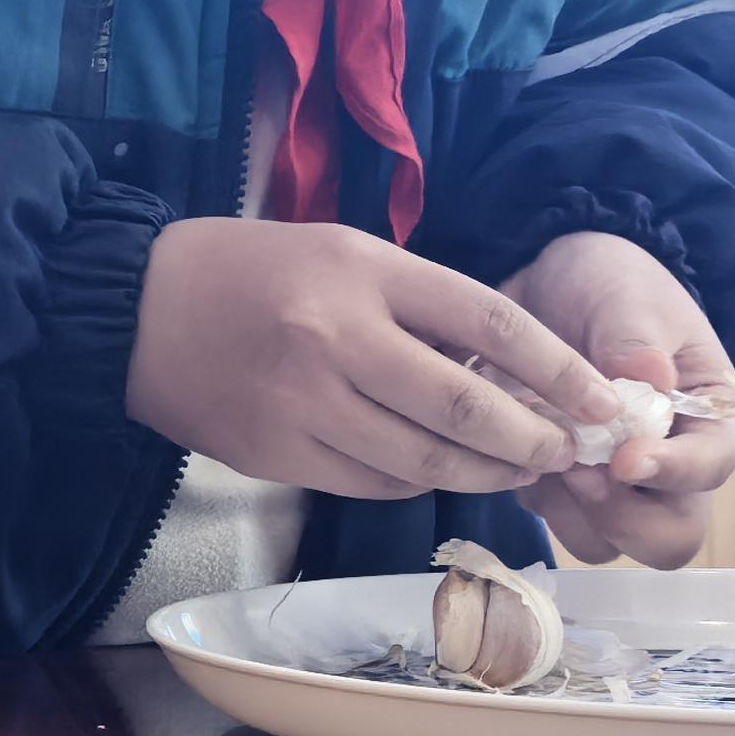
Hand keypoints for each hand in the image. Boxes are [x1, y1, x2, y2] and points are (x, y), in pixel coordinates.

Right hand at [127, 217, 617, 501]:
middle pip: (465, 406)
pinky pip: (373, 480)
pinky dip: (416, 479)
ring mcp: (304, 402)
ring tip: (513, 469)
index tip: (600, 402)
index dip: (557, 369)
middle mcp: (336, 337)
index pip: (489, 323)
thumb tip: (511, 373)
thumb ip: (420, 305)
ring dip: (482, 471)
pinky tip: (431, 468)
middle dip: (530, 438)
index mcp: (363, 272)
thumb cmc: (251, 272)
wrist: (135, 311)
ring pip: (424, 457)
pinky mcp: (277, 452)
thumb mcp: (343, 255)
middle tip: (562, 451)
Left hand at [504, 230, 734, 568]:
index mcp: (707, 417)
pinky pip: (551, 519)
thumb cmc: (611, 285)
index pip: (711, 467)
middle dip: (624, 518)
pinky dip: (532, 494)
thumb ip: (636, 336)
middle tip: (578, 472)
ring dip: (571, 513)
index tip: (625, 460)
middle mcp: (669, 464)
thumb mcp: (627, 295)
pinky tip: (514, 445)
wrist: (552, 282)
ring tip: (542, 455)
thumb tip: (650, 378)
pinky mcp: (562, 484)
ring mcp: (615, 483)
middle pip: (670, 536)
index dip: (673, 474)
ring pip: (606, 542)